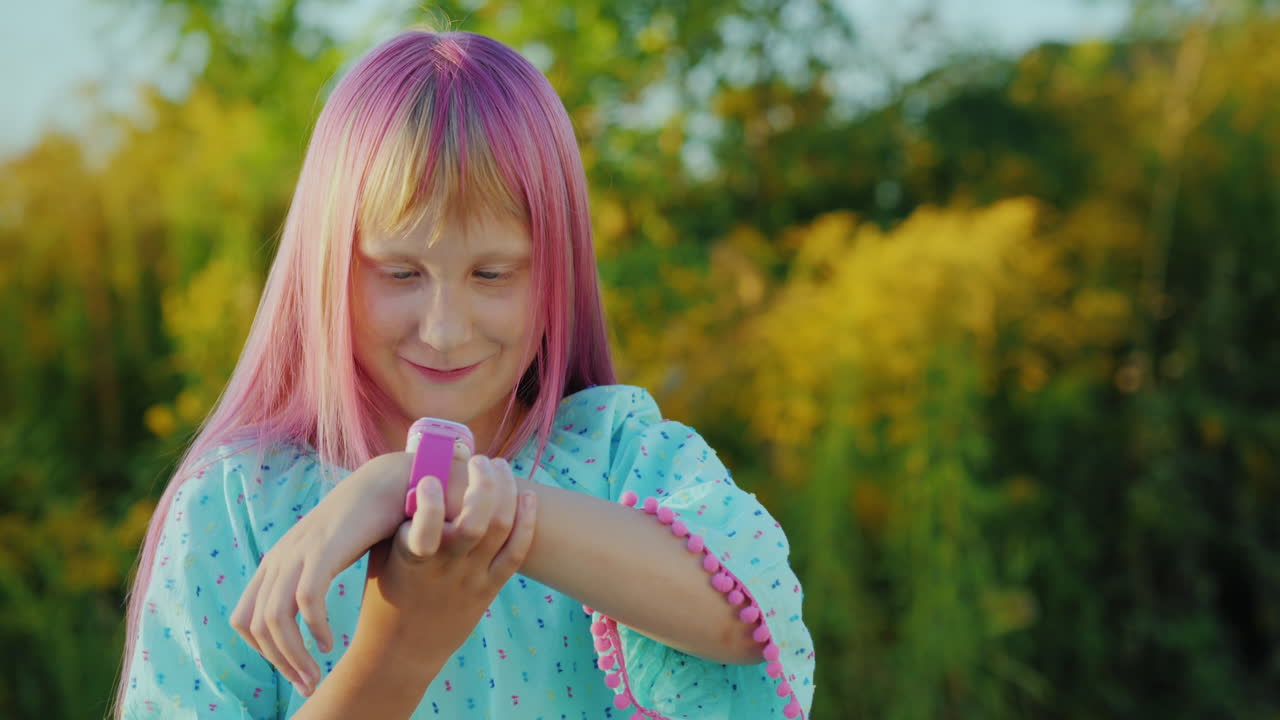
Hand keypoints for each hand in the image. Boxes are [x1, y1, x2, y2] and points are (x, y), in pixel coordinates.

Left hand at [229, 443, 471, 695]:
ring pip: (275, 618)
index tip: (297, 667)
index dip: (265, 651)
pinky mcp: (325, 548)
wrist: (390, 481)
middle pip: (255, 625)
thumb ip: (312, 578)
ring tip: (317, 676)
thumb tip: (307, 613)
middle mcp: (280, 557)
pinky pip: (306, 599)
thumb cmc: (368, 521)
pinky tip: (331, 643)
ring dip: (294, 656)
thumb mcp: (330, 554)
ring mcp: (299, 551)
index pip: (245, 618)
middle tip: (309, 685)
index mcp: (278, 561)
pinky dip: (315, 628)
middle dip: (280, 663)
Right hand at [353, 454, 536, 686]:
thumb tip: (419, 470)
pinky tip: (529, 496)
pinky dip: (527, 521)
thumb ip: (400, 518)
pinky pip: (516, 552)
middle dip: (484, 481)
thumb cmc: (385, 592)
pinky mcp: (489, 589)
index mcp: (410, 557)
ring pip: (500, 527)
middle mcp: (444, 566)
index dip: (431, 501)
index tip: (432, 478)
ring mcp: (470, 578)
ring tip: (500, 467)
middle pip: (477, 519)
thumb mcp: (381, 554)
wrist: (400, 650)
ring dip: (506, 490)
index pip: (424, 527)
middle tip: (480, 459)